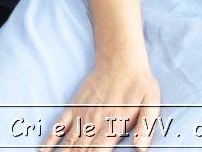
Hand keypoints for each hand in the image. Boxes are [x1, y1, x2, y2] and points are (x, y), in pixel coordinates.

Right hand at [42, 52, 161, 149]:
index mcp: (114, 125)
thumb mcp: (151, 104)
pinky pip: (59, 127)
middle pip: (81, 151)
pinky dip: (50, 141)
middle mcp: (95, 122)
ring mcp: (82, 115)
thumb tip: (141, 150)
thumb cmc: (139, 84)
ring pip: (69, 142)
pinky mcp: (74, 107)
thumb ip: (145, 128)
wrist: (121, 59)